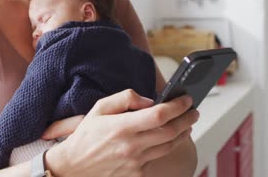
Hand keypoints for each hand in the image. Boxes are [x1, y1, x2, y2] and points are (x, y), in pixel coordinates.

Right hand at [45, 90, 198, 176]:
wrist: (74, 167)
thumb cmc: (86, 136)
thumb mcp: (100, 108)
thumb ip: (125, 98)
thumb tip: (149, 100)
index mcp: (122, 127)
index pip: (160, 114)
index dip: (178, 106)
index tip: (186, 99)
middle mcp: (131, 146)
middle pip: (171, 131)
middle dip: (188, 119)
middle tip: (193, 111)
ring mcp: (136, 163)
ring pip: (169, 146)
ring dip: (182, 133)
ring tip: (186, 124)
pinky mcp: (137, 174)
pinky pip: (158, 158)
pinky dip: (166, 146)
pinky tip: (166, 139)